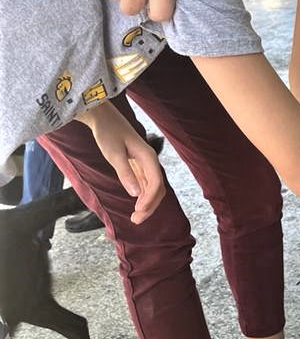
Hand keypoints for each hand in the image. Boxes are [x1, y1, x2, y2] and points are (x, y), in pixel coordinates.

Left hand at [78, 104, 164, 223]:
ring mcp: (144, 163)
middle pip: (158, 188)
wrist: (102, 117)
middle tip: (136, 220)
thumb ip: (125, 173)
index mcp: (148, 157)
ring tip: (135, 217)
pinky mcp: (137, 164)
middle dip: (150, 206)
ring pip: (152, 188)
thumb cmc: (107, 133)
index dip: (149, 200)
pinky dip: (142, 196)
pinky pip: (145, 183)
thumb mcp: (114, 153)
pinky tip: (136, 204)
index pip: (156, 184)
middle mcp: (150, 161)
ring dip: (147, 203)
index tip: (137, 212)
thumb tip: (135, 194)